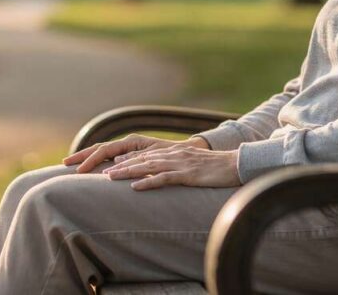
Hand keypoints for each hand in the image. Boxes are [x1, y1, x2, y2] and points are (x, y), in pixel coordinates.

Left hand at [103, 146, 240, 190]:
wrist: (235, 165)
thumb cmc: (214, 168)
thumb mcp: (190, 164)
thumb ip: (172, 166)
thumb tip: (153, 173)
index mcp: (172, 151)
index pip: (143, 155)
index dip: (125, 160)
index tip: (109, 165)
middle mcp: (172, 154)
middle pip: (140, 159)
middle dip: (120, 166)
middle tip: (102, 173)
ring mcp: (179, 163)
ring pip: (148, 166)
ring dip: (128, 172)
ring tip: (110, 178)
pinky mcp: (187, 174)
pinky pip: (164, 178)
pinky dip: (149, 182)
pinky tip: (136, 187)